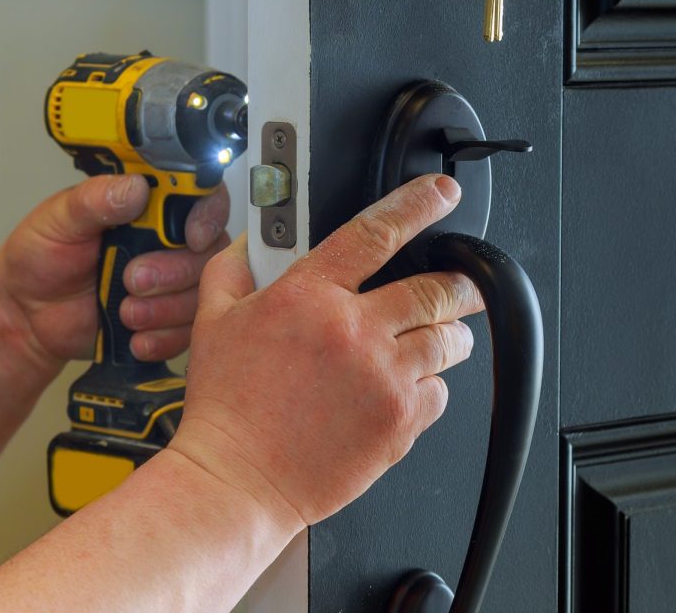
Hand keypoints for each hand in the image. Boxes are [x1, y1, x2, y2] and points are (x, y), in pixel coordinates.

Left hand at [0, 175, 230, 370]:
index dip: (207, 216)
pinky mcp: (169, 318)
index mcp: (148, 206)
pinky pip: (189, 330)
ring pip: (202, 292)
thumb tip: (135, 187)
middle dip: (174, 272)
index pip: (202, 197)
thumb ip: (95, 199)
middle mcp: (168, 240)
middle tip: (132, 280)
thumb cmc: (39, 260)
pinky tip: (134, 336)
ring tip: (125, 312)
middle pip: (209, 251)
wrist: (26, 316)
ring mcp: (172, 281)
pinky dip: (163, 337)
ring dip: (166, 309)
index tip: (191, 237)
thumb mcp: (58, 220)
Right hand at [170, 174, 483, 529]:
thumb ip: (233, 269)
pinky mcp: (399, 422)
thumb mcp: (212, 322)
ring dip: (451, 333)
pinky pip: (441, 392)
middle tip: (463, 284)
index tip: (441, 194)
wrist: (235, 480)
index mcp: (309, 296)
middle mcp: (353, 331)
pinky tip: (410, 387)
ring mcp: (382, 377)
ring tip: (441, 337)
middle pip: (434, 288)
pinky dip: (434, 385)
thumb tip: (251, 241)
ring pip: (448, 339)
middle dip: (459, 282)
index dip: (417, 205)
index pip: (376, 232)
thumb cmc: (226, 407)